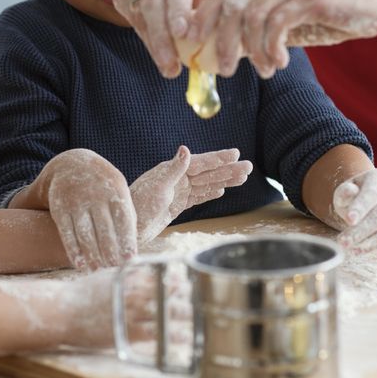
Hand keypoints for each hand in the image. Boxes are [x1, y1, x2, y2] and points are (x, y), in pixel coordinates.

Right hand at [37, 149, 136, 269]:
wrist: (71, 165)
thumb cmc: (103, 185)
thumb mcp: (119, 190)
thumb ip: (127, 214)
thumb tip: (134, 244)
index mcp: (115, 191)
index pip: (124, 221)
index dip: (127, 242)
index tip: (130, 261)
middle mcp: (96, 196)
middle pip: (105, 231)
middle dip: (110, 253)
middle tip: (114, 270)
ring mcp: (76, 202)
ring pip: (85, 234)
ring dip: (93, 255)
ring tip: (98, 270)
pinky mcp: (60, 208)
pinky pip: (67, 233)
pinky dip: (73, 250)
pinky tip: (80, 264)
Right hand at [62, 266, 192, 348]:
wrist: (63, 311)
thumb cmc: (84, 293)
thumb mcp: (107, 275)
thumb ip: (129, 272)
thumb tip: (147, 267)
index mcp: (130, 276)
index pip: (162, 273)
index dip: (179, 277)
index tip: (193, 278)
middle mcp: (134, 291)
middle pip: (170, 291)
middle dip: (189, 294)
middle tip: (205, 296)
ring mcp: (132, 312)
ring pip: (168, 311)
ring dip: (187, 314)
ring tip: (203, 315)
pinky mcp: (128, 332)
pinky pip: (158, 333)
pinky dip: (174, 335)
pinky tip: (187, 337)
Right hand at [112, 0, 212, 78]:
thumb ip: (212, 14)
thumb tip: (221, 46)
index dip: (179, 8)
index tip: (184, 34)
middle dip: (162, 34)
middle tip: (172, 61)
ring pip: (140, 12)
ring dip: (154, 42)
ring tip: (168, 66)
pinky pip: (132, 19)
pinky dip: (147, 39)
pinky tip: (159, 55)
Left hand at [131, 146, 252, 242]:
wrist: (127, 228)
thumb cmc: (137, 206)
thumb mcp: (157, 187)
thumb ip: (173, 169)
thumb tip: (186, 149)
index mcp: (172, 170)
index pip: (201, 162)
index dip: (218, 158)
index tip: (236, 154)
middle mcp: (176, 179)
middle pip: (208, 173)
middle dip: (228, 170)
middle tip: (249, 167)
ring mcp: (177, 192)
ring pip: (206, 184)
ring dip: (224, 181)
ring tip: (242, 178)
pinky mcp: (176, 205)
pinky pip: (198, 197)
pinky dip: (210, 193)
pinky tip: (221, 191)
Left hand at [190, 0, 376, 77]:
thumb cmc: (332, 14)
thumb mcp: (291, 23)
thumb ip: (261, 31)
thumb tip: (226, 52)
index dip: (201, 18)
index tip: (192, 45)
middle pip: (230, 6)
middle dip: (220, 41)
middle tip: (224, 69)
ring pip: (251, 17)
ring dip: (251, 51)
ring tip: (263, 71)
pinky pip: (277, 24)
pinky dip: (271, 49)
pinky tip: (279, 64)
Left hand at [329, 168, 376, 260]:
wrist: (369, 201)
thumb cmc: (354, 198)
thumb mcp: (345, 192)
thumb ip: (345, 193)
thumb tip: (350, 191)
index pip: (372, 192)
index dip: (361, 207)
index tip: (350, 220)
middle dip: (362, 231)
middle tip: (344, 242)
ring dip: (373, 243)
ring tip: (354, 251)